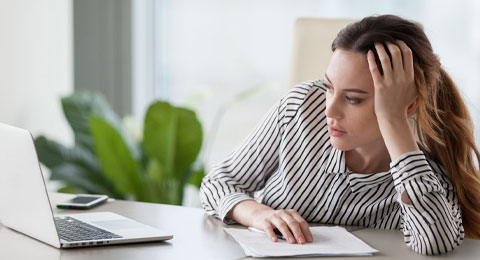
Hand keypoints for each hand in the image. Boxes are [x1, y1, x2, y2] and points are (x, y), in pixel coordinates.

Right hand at [251, 208, 312, 243]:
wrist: (259, 214)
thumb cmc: (276, 219)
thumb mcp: (286, 220)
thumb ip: (294, 227)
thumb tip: (304, 238)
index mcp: (290, 213)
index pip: (300, 221)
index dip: (306, 231)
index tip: (309, 239)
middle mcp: (283, 213)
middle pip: (292, 223)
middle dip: (298, 233)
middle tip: (302, 241)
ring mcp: (273, 217)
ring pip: (282, 225)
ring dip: (288, 234)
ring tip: (292, 242)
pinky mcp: (265, 221)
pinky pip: (269, 228)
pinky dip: (272, 234)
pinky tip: (275, 240)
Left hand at [366, 40, 419, 160]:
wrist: (393, 117)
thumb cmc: (402, 104)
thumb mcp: (414, 90)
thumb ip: (416, 78)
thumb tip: (419, 67)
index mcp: (410, 76)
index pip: (407, 54)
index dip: (401, 44)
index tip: (395, 40)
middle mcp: (401, 77)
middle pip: (396, 53)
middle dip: (389, 43)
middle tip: (383, 39)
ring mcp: (390, 81)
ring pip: (385, 59)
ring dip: (380, 48)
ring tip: (375, 43)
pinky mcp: (380, 86)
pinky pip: (375, 69)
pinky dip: (371, 59)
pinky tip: (368, 53)